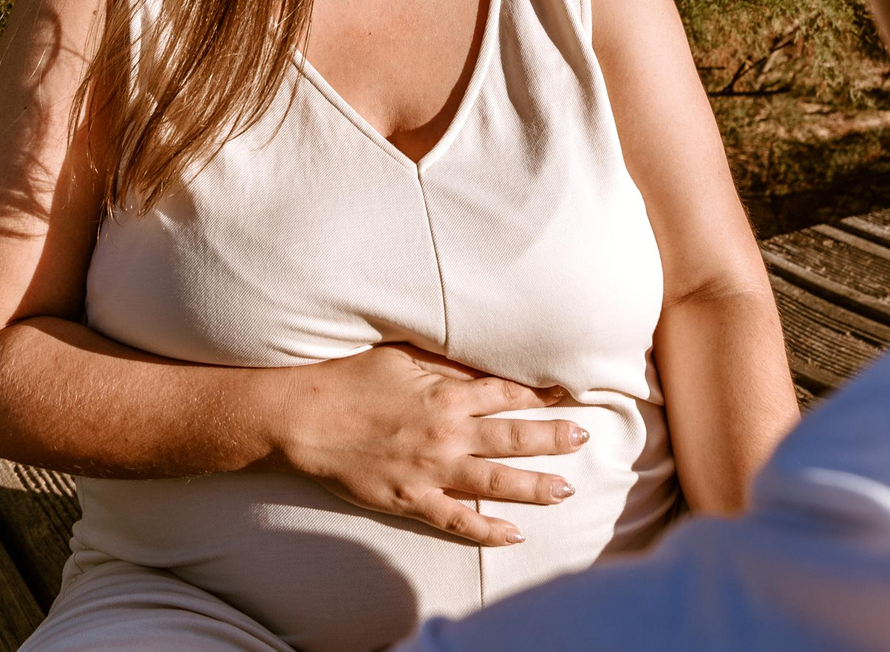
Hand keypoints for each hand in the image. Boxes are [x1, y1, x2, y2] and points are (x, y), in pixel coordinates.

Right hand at [260, 343, 589, 545]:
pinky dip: (487, 529)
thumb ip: (446, 364)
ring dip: (535, 486)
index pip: (507, 393)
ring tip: (566, 490)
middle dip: (554, 438)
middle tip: (584, 439)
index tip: (570, 393)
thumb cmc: (350, 377)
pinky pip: (456, 519)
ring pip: (496, 481)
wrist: (305, 416)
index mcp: (447, 393)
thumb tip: (482, 361)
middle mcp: (447, 432)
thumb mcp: (403, 356)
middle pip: (514, 436)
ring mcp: (430, 469)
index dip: (542, 395)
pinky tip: (514, 534)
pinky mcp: (410, 498)